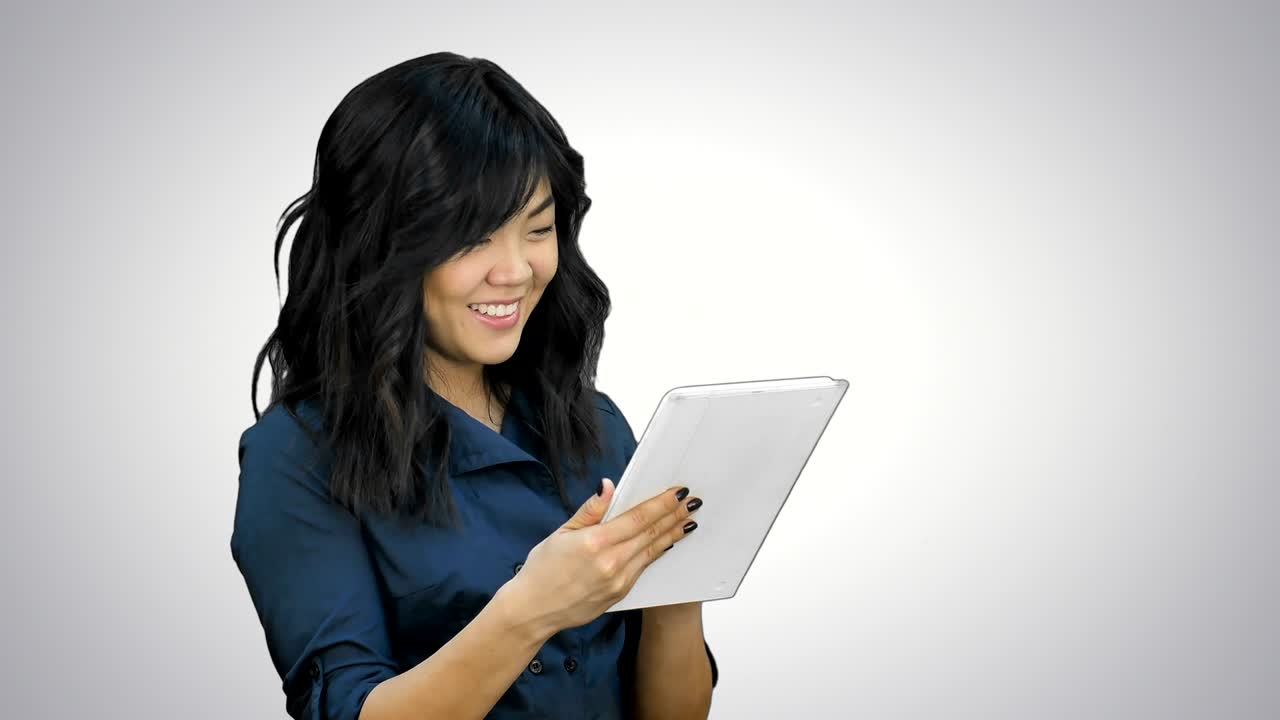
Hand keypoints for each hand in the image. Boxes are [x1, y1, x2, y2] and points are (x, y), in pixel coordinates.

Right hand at [506, 478, 701, 633]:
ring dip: (672, 534)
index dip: (661, 504)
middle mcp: (611, 563)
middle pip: (651, 534)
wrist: (533, 611)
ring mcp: (618, 582)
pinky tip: (666, 543)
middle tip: (692, 503)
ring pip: (652, 552)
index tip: (678, 492)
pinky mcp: (620, 594)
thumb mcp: (561, 533)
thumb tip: (608, 486)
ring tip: (687, 520)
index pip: (638, 518)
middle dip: (673, 516)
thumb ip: (590, 510)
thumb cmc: (542, 571)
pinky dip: (657, 553)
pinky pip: (643, 568)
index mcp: (595, 543)